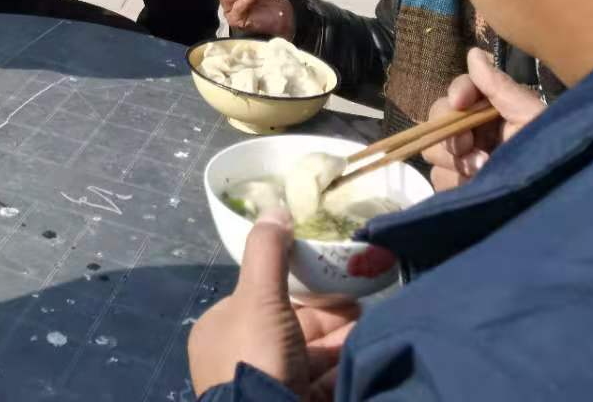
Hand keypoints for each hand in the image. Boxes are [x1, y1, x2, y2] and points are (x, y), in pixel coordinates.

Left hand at [188, 208, 359, 399]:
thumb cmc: (254, 355)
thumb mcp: (257, 296)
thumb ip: (267, 252)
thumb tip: (275, 208)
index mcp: (221, 330)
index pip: (263, 299)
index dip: (298, 286)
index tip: (330, 275)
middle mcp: (241, 358)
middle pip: (292, 327)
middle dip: (328, 313)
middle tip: (361, 298)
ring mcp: (269, 385)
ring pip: (311, 355)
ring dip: (341, 338)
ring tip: (371, 321)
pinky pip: (324, 380)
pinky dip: (344, 364)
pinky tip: (367, 350)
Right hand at [422, 47, 546, 191]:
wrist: (559, 195)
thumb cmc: (551, 150)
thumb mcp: (530, 116)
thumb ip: (500, 87)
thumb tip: (473, 52)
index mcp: (492, 112)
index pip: (460, 91)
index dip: (457, 93)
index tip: (461, 104)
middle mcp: (476, 133)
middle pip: (437, 121)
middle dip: (452, 135)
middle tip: (475, 150)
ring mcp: (466, 161)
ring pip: (434, 151)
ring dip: (455, 161)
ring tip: (482, 172)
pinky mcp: (462, 187)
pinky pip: (438, 178)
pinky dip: (453, 182)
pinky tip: (474, 186)